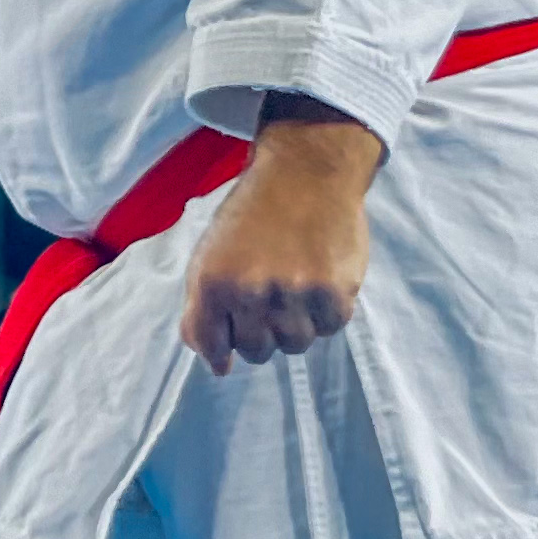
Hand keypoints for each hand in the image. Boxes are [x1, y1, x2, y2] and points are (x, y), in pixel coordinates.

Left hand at [181, 101, 384, 374]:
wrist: (307, 170)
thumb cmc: (254, 215)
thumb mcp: (210, 254)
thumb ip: (203, 312)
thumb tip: (218, 368)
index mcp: (212, 281)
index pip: (211, 346)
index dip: (225, 340)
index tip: (238, 323)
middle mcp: (250, 291)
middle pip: (257, 351)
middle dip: (263, 329)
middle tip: (272, 291)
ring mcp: (293, 293)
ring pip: (295, 344)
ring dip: (298, 321)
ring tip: (298, 280)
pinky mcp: (333, 292)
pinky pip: (329, 327)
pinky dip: (327, 310)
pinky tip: (322, 275)